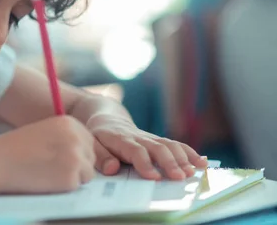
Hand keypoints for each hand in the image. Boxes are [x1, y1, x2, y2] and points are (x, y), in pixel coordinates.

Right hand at [0, 116, 95, 193]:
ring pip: (87, 173)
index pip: (88, 140)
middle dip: (77, 164)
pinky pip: (76, 185)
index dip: (75, 151)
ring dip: (72, 176)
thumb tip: (86, 150)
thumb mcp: (46, 130)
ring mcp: (76, 158)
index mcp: (70, 122)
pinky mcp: (71, 177)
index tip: (59, 155)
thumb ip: (67, 136)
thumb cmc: (18, 147)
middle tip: (53, 166)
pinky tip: (46, 179)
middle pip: (90, 156)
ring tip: (49, 171)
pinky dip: (64, 186)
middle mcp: (77, 137)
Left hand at [86, 114, 206, 179]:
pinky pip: (176, 144)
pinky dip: (190, 153)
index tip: (154, 177)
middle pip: (157, 147)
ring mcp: (150, 137)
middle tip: (180, 177)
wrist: (107, 118)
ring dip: (183, 158)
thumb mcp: (92, 144)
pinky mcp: (158, 140)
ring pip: (169, 145)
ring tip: (193, 172)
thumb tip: (113, 168)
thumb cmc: (98, 135)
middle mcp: (138, 137)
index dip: (145, 163)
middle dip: (170, 162)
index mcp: (120, 139)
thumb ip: (101, 156)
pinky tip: (202, 163)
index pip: (135, 150)